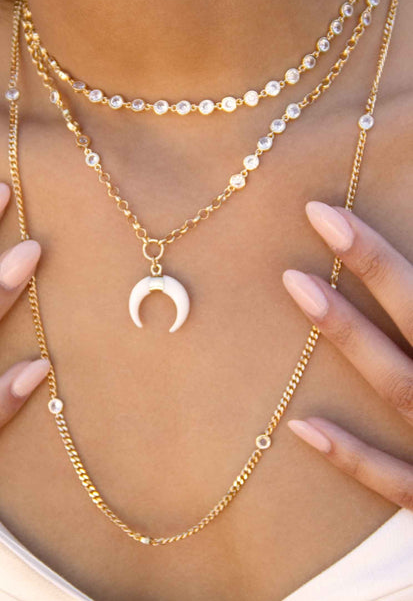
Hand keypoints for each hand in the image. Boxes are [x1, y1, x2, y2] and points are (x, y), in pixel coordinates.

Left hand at [282, 201, 412, 511]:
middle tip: (320, 216)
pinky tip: (303, 426)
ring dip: (351, 337)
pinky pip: (402, 484)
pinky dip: (355, 459)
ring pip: (403, 388)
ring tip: (297, 282)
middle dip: (375, 268)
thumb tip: (412, 289)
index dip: (385, 257)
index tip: (336, 214)